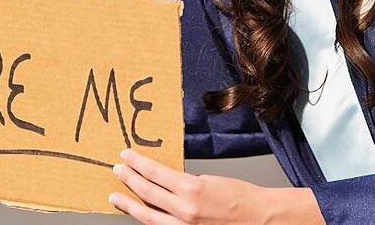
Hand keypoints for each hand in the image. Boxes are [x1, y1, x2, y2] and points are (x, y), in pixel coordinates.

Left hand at [110, 149, 324, 223]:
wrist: (258, 217)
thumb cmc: (239, 196)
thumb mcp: (207, 179)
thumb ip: (183, 181)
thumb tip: (161, 178)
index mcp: (192, 190)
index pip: (155, 173)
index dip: (137, 163)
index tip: (126, 155)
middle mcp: (185, 211)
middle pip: (147, 193)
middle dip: (129, 179)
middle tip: (117, 169)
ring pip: (148, 215)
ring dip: (129, 204)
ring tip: (116, 196)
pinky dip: (148, 218)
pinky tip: (139, 212)